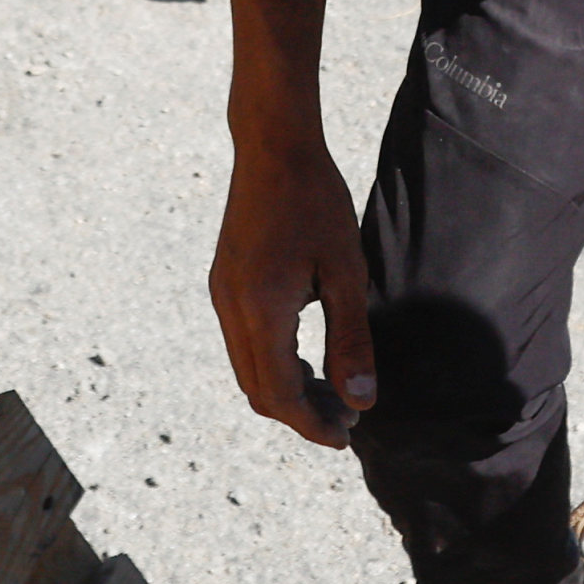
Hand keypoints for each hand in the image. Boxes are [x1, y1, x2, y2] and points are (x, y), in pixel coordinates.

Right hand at [209, 134, 375, 448]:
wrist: (273, 147)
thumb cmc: (317, 202)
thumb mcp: (346, 272)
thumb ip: (352, 341)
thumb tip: (361, 401)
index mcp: (261, 308)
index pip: (280, 393)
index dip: (312, 423)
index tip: (347, 437)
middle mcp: (231, 308)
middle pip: (258, 390)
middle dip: (300, 414)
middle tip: (346, 419)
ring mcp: (222, 295)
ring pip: (247, 370)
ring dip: (286, 391)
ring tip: (333, 392)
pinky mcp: (224, 284)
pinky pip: (243, 344)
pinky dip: (274, 365)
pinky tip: (309, 359)